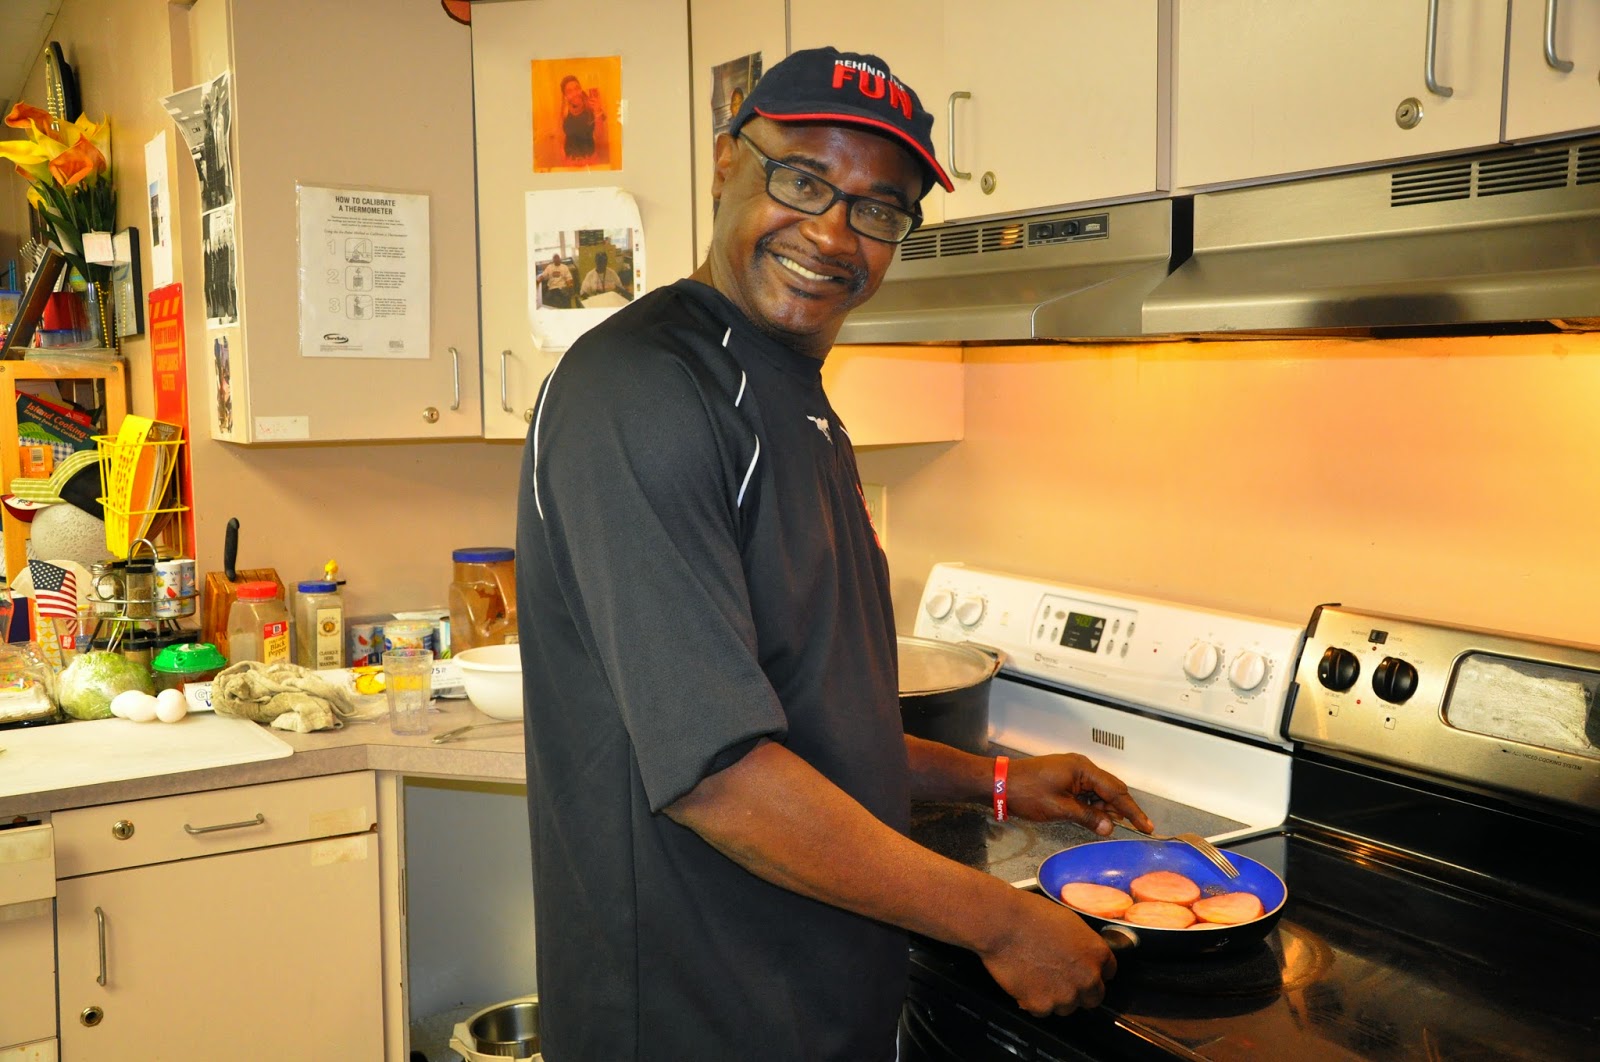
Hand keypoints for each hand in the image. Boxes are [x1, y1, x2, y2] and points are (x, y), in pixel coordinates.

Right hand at [980, 888, 1115, 1016]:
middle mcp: (1087, 977)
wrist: (1002, 924)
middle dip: (1079, 989)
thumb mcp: (1069, 922)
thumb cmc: (1031, 915)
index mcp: (1097, 953)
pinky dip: (1034, 1001)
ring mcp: (1066, 995)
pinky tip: (1025, 982)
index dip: (1093, 970)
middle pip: (1093, 997)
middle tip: (1059, 978)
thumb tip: (1082, 956)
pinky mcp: (1042, 1005)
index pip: (1109, 972)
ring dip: (1056, 997)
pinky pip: (1042, 1011)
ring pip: (1067, 1007)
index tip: (1081, 969)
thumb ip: (1083, 945)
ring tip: (1037, 976)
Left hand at [1006, 753, 1153, 835]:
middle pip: (1110, 789)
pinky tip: (1093, 818)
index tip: (1147, 826)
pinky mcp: (1065, 777)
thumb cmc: (1026, 793)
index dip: (1133, 810)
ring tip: (1105, 826)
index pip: (1116, 790)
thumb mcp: (1059, 808)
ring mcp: (1072, 770)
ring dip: (1104, 809)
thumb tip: (1110, 827)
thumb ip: (1088, 817)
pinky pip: (1086, 792)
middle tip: (1132, 829)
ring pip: (1099, 792)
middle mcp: (1081, 766)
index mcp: (1082, 769)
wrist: (999, 784)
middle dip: (1120, 809)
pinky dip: (1092, 805)